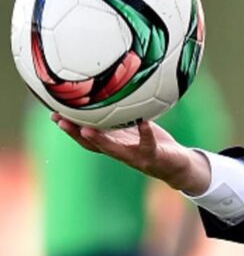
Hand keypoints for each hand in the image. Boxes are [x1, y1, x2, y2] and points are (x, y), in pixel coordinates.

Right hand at [53, 113, 211, 194]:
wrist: (177, 164)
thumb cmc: (154, 142)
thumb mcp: (137, 127)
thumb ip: (125, 115)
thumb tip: (114, 91)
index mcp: (115, 144)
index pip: (87, 137)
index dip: (70, 128)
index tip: (54, 114)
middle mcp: (121, 152)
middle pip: (93, 145)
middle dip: (75, 134)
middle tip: (60, 120)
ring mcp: (136, 157)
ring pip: (114, 150)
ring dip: (100, 140)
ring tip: (87, 129)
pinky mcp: (154, 156)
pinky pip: (148, 144)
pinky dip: (145, 133)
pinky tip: (142, 121)